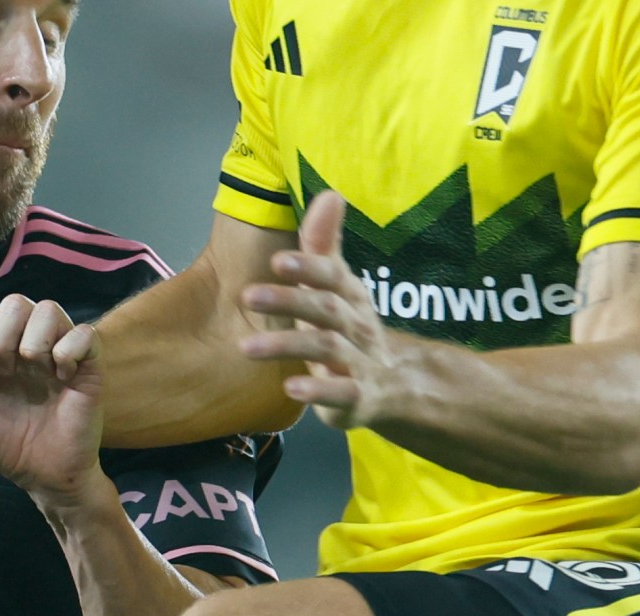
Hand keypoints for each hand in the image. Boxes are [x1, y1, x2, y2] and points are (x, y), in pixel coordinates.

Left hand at [0, 296, 107, 506]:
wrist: (44, 476)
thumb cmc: (6, 445)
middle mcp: (28, 344)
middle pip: (16, 302)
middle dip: (1, 332)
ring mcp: (59, 353)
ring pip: (50, 309)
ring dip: (35, 336)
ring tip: (31, 368)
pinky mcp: (89, 367)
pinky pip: (86, 335)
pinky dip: (70, 348)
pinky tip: (59, 375)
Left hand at [239, 191, 408, 430]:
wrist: (393, 385)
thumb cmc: (350, 329)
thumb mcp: (338, 287)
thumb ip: (325, 246)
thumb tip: (330, 194)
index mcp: (350, 295)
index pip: (332, 275)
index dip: (308, 267)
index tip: (278, 260)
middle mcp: (356, 324)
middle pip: (326, 309)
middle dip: (289, 301)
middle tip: (248, 296)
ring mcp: (359, 361)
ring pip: (326, 348)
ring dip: (287, 345)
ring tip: (246, 348)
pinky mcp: (356, 397)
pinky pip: (340, 393)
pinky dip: (317, 389)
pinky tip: (291, 388)